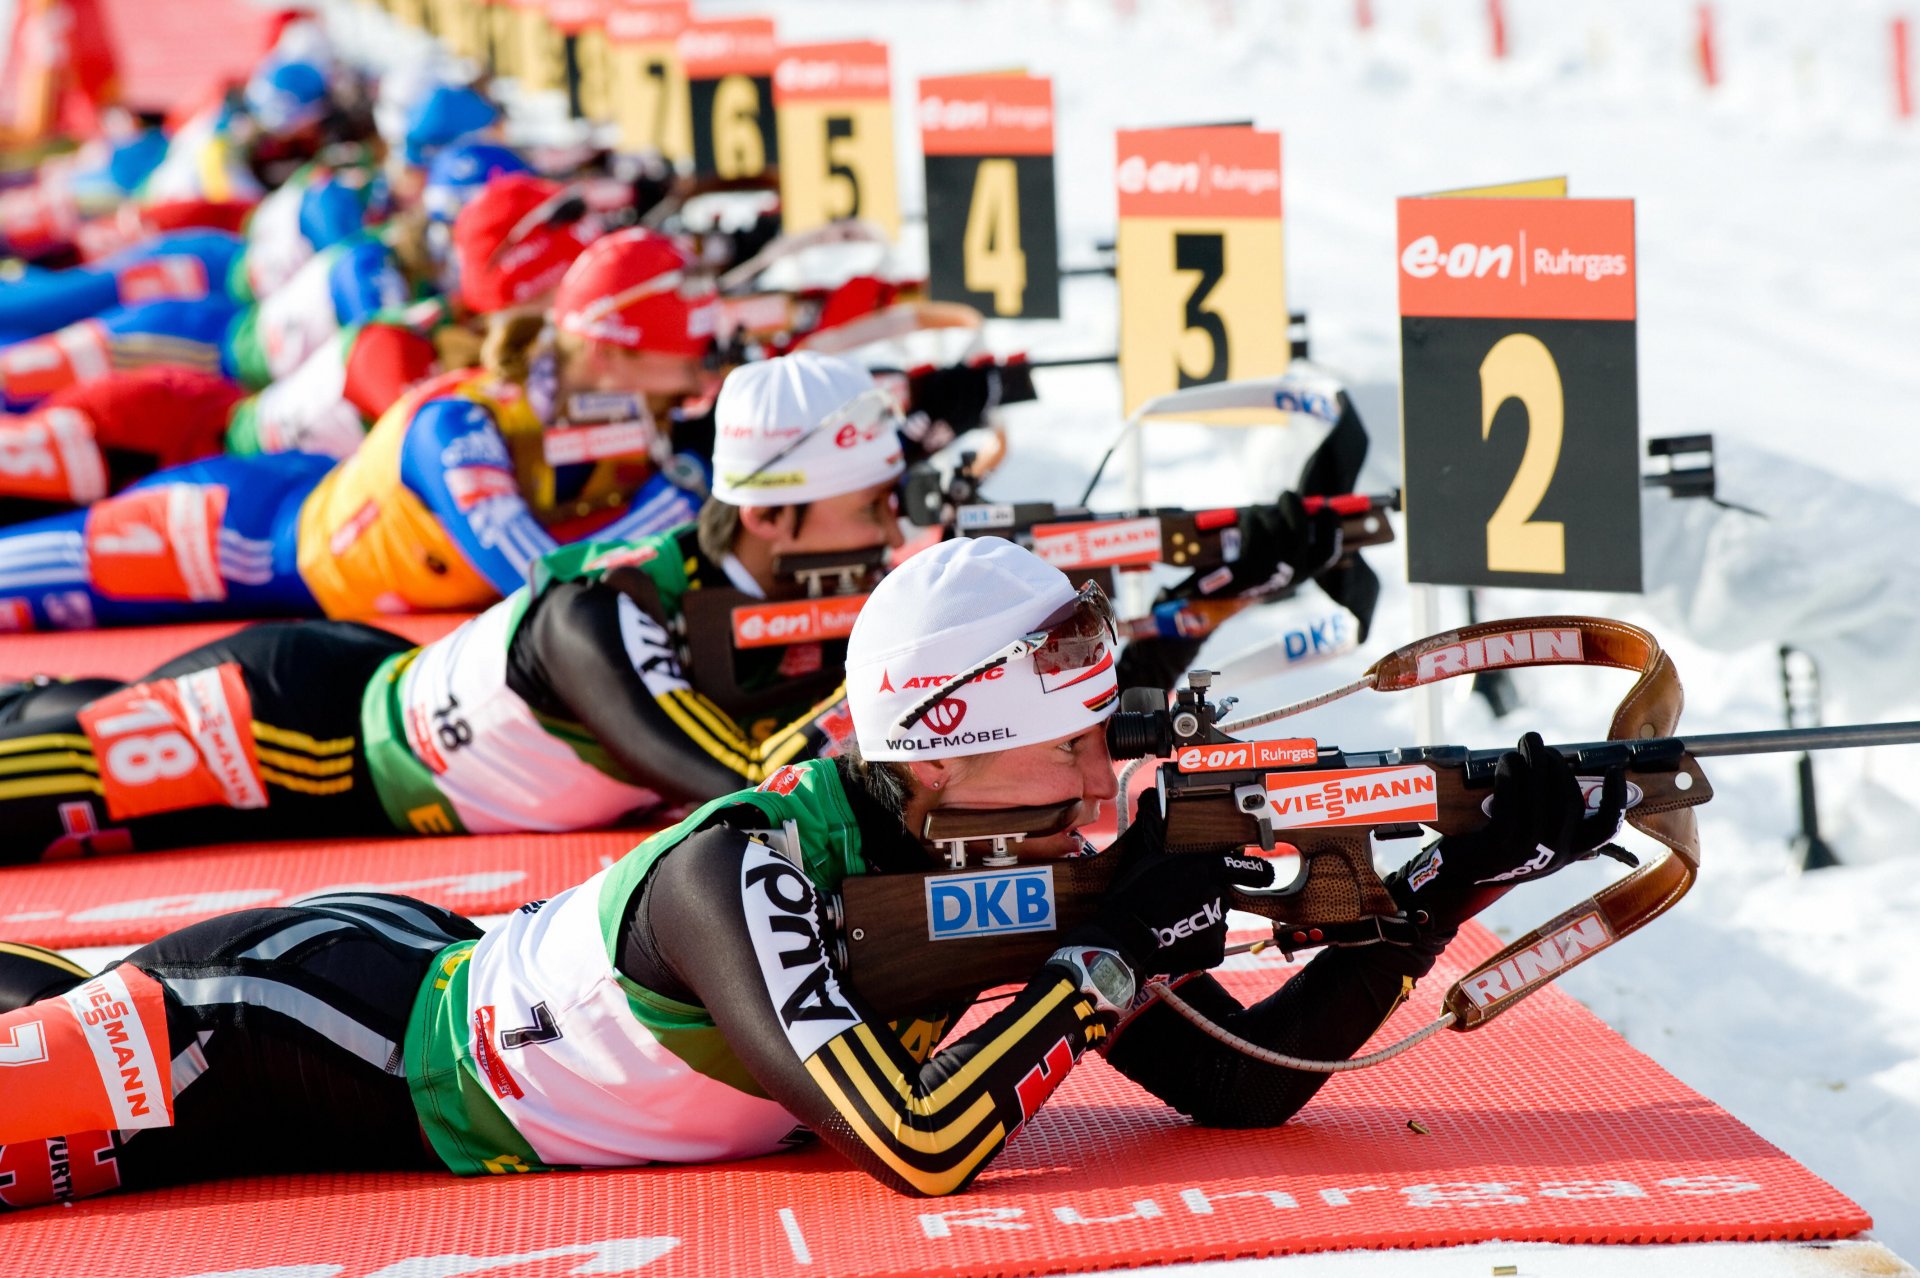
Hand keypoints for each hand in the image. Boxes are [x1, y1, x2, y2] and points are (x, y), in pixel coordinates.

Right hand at [1073, 793, 1275, 976]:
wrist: (1128, 934)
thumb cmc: (1136, 892)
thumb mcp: (1148, 856)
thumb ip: (1162, 834)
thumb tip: (1153, 797)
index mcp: (1206, 870)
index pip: (1245, 869)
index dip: (1258, 872)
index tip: (1266, 874)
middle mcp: (1218, 896)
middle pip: (1220, 895)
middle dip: (1205, 898)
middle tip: (1176, 904)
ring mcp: (1218, 924)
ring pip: (1213, 919)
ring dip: (1199, 920)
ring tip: (1172, 923)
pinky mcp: (1214, 950)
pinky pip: (1209, 944)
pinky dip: (1197, 943)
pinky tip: (1177, 939)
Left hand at [1192, 493, 1342, 598]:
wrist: (1221, 599)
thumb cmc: (1253, 572)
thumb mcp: (1280, 563)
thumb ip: (1293, 539)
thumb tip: (1303, 505)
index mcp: (1305, 573)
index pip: (1328, 551)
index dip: (1331, 526)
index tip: (1325, 507)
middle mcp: (1293, 575)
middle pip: (1300, 530)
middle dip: (1294, 506)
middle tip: (1286, 495)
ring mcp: (1271, 573)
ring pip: (1274, 528)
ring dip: (1264, 512)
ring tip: (1256, 509)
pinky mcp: (1248, 569)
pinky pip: (1254, 533)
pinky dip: (1251, 520)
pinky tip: (1247, 518)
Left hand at [1391, 732, 1633, 927]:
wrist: (1456, 875)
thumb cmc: (1493, 846)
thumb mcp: (1531, 840)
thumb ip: (1550, 816)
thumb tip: (1556, 767)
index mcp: (1568, 853)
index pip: (1605, 830)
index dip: (1616, 799)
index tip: (1616, 769)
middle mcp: (1555, 855)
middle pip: (1571, 801)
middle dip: (1559, 766)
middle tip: (1543, 747)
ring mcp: (1529, 851)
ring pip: (1541, 796)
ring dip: (1535, 762)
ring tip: (1527, 742)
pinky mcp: (1501, 844)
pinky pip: (1512, 800)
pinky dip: (1512, 774)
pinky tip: (1507, 760)